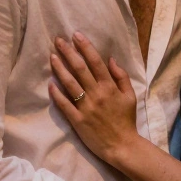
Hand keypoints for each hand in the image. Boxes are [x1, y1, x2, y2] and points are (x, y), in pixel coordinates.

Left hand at [48, 32, 138, 162]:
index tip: (76, 35)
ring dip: (60, 69)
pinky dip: (56, 94)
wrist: (122, 146)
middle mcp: (96, 94)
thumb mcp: (130, 96)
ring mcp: (85, 107)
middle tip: (58, 40)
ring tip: (52, 56)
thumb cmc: (126, 120)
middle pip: (80, 68)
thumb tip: (110, 59)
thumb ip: (121, 77)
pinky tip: (50, 83)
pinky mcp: (77, 120)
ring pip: (70, 84)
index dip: (85, 47)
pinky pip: (64, 104)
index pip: (95, 62)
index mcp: (109, 87)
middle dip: (68, 52)